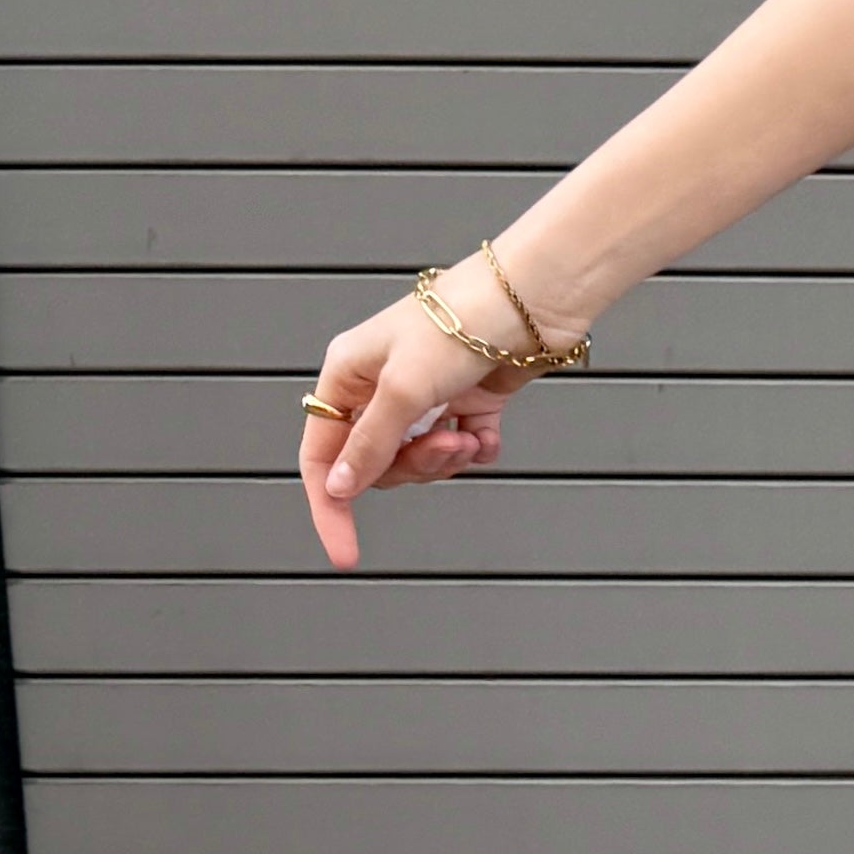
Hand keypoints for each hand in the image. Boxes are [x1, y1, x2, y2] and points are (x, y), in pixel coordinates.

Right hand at [298, 256, 554, 568]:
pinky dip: (475, 449)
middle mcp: (381, 386)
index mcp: (348, 375)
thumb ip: (370, 444)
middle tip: (442, 449)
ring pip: (420, 460)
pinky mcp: (467, 400)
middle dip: (412, 467)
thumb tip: (338, 487)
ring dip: (446, 460)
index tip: (345, 552)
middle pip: (376, 463)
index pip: (322, 455)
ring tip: (467, 437)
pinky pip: (460, 448)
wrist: (530, 301)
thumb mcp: (404, 390)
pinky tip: (487, 432)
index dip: (330, 505)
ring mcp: (426, 395)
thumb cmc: (459, 323)